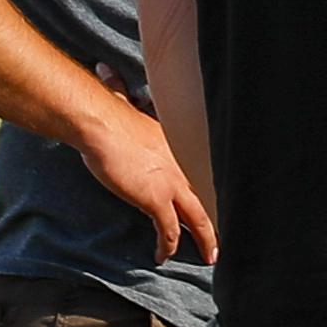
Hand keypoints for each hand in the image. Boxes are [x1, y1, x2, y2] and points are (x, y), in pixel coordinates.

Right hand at [72, 97, 219, 265]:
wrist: (101, 124)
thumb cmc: (107, 112)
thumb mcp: (121, 101)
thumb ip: (118, 89)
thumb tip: (104, 69)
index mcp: (178, 143)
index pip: (201, 168)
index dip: (211, 185)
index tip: (217, 198)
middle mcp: (183, 164)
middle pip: (210, 196)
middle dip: (219, 219)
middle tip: (225, 238)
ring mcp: (172, 183)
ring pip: (199, 218)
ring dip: (205, 239)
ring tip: (210, 256)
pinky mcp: (155, 199)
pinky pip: (168, 230)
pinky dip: (166, 245)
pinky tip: (162, 255)